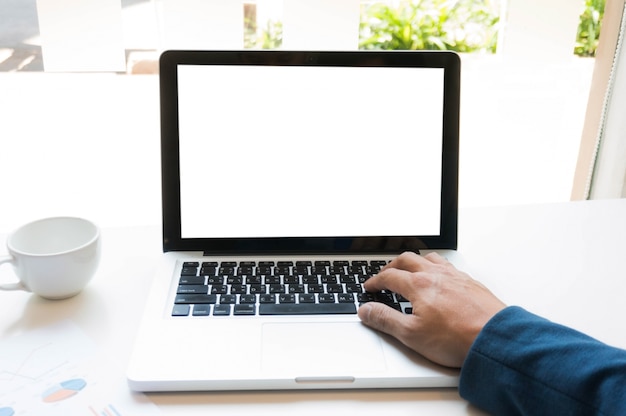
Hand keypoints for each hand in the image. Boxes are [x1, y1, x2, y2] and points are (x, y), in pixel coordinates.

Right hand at [358, 251, 505, 367]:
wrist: (494, 338)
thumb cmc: (457, 338)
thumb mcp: (411, 334)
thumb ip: (385, 320)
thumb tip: (366, 310)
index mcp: (418, 285)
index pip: (389, 277)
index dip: (375, 281)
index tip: (370, 287)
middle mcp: (435, 275)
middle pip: (407, 260)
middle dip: (392, 265)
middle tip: (385, 274)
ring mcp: (455, 276)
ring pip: (429, 258)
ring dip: (415, 261)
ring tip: (410, 268)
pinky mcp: (470, 282)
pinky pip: (448, 265)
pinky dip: (436, 266)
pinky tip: (440, 276)